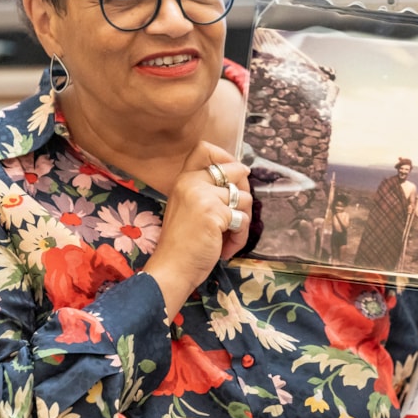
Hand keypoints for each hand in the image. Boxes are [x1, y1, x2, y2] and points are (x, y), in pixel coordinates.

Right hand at [142, 141, 251, 307]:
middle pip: (235, 169)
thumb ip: (208, 191)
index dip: (226, 158)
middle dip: (245, 191)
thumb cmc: (182, 244)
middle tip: (237, 214)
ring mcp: (203, 196)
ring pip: (245, 197)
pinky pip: (243, 219)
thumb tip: (242, 174)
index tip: (234, 176)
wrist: (172, 269)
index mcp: (183, 180)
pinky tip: (226, 248)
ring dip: (243, 221)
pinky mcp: (214, 213)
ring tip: (227, 237)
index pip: (205, 149)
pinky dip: (240, 237)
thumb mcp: (190, 208)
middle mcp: (191, 182)